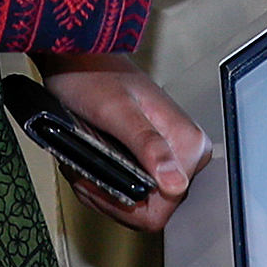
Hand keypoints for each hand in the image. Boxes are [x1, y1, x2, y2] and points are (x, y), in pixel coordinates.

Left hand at [40, 53, 208, 231]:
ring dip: (105, 191)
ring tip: (86, 166)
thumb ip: (148, 146)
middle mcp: (185, 151)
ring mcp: (169, 155)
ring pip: (140, 203)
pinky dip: (105, 184)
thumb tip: (174, 183)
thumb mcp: (117, 112)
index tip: (101, 183)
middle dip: (113, 197)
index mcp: (188, 142)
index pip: (167, 205)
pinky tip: (91, 167)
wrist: (78, 58)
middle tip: (88, 172)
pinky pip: (133, 190)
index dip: (129, 205)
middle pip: (153, 208)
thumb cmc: (93, 77)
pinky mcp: (153, 157)